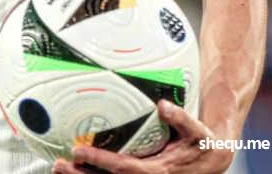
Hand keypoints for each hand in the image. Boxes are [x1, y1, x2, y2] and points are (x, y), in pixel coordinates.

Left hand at [52, 100, 232, 173]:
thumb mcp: (199, 132)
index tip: (80, 151)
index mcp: (160, 172)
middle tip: (60, 164)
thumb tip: (163, 105)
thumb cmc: (203, 144)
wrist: (213, 162)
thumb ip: (182, 119)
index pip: (125, 169)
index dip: (102, 161)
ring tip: (58, 168)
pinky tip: (75, 171)